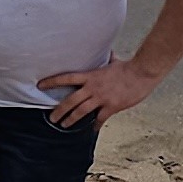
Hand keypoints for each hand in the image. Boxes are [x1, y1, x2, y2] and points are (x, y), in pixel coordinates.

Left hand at [40, 56, 160, 128]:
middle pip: (70, 100)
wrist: (142, 73)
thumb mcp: (113, 61)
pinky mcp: (112, 106)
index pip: (65, 78)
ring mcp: (101, 98)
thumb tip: (107, 52)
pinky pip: (100, 118)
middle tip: (51, 117)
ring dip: (71, 119)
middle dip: (59, 110)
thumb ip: (106, 59)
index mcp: (89, 76)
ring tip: (63, 125)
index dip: (51, 82)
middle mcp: (92, 88)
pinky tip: (92, 129)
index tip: (40, 85)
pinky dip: (95, 125)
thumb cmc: (129, 66)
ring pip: (81, 111)